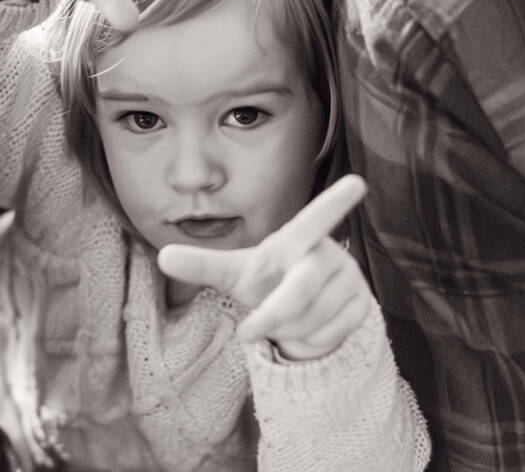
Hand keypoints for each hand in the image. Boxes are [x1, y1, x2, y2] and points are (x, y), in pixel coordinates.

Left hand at [157, 174, 371, 360]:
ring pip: (311, 319)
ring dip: (287, 331)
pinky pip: (328, 335)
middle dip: (272, 316)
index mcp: (297, 240)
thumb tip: (163, 256)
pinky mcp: (362, 307)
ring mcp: (350, 279)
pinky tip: (306, 330)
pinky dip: (307, 343)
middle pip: (300, 289)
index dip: (335, 202)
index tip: (357, 182)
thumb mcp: (233, 274)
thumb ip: (201, 264)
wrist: (296, 318)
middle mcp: (328, 254)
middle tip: (246, 333)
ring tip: (284, 321)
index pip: (315, 220)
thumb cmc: (265, 283)